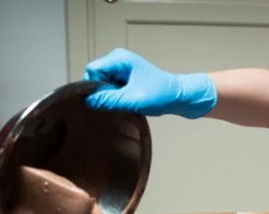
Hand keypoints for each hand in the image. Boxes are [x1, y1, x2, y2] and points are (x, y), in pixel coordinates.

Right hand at [82, 48, 216, 118]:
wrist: (180, 96)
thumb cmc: (162, 94)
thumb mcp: (132, 99)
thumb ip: (109, 100)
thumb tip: (88, 101)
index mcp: (119, 58)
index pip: (92, 70)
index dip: (95, 87)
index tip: (107, 98)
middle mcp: (118, 59)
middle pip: (95, 77)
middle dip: (103, 92)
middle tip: (120, 100)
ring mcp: (121, 68)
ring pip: (102, 84)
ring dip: (110, 95)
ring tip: (127, 100)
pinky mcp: (124, 77)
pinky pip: (110, 87)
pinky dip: (115, 96)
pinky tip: (128, 100)